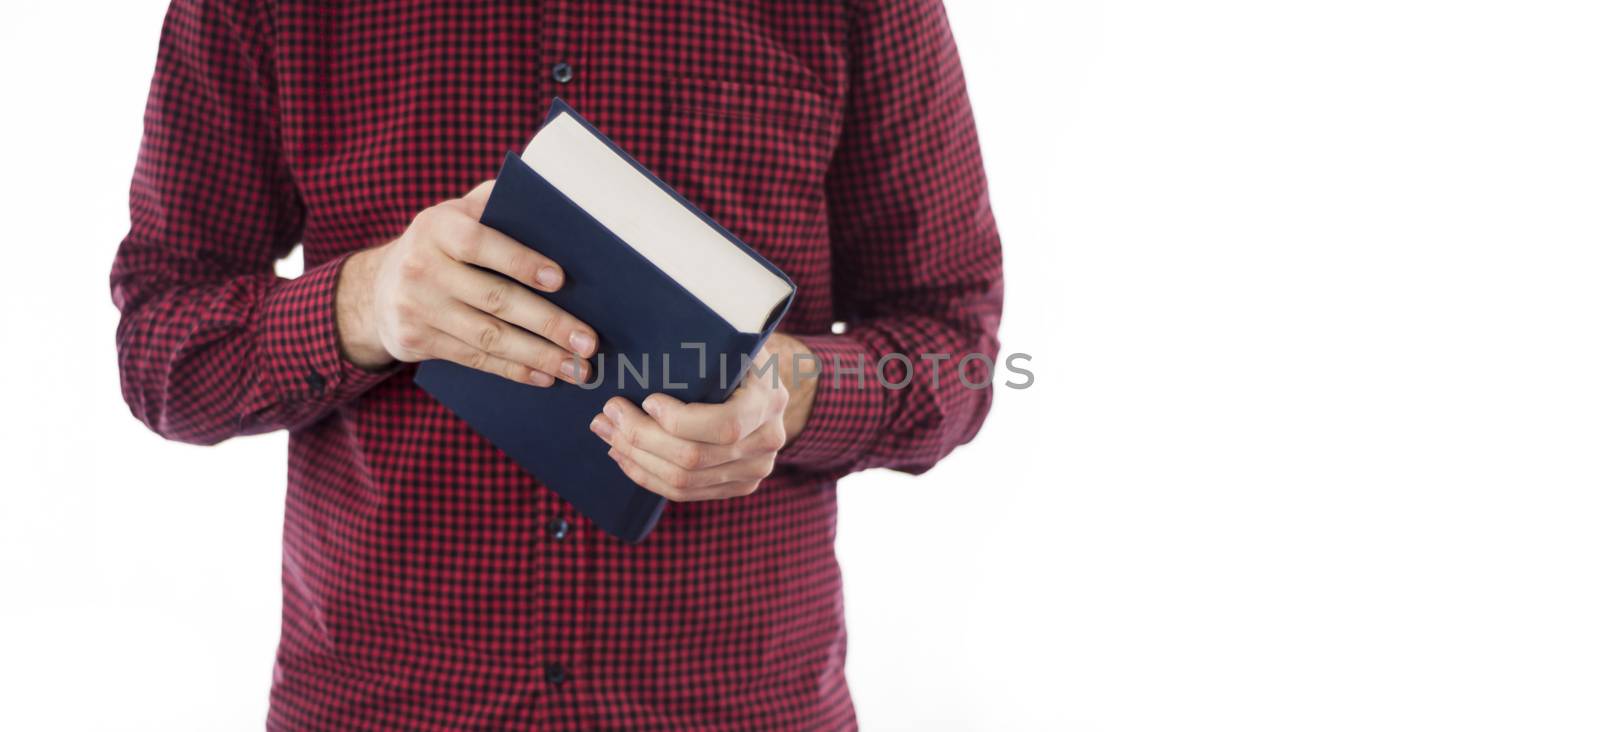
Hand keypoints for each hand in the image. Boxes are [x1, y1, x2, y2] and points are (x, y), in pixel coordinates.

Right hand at [335, 181, 596, 385]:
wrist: (377, 288)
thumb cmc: (441, 245)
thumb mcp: (457, 214)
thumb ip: (496, 204)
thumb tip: (555, 202)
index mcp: (438, 227)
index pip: (481, 243)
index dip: (520, 261)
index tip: (560, 280)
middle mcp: (421, 266)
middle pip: (494, 299)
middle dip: (548, 323)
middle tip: (588, 342)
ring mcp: (416, 307)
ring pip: (488, 337)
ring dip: (538, 356)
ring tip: (577, 369)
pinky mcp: (415, 341)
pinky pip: (473, 358)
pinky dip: (513, 370)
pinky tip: (543, 376)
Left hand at [589, 343, 802, 500]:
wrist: (765, 387)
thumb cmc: (737, 356)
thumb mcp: (732, 342)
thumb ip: (707, 344)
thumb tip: (651, 327)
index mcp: (770, 401)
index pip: (725, 426)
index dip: (679, 421)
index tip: (646, 400)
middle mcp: (767, 442)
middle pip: (694, 458)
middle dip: (641, 437)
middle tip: (608, 412)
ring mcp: (753, 471)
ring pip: (683, 481)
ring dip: (635, 457)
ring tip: (607, 432)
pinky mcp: (736, 487)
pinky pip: (684, 493)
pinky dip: (646, 475)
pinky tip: (623, 455)